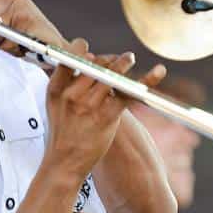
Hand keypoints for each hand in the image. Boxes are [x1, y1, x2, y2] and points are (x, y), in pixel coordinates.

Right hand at [44, 39, 165, 179]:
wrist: (64, 163)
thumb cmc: (62, 134)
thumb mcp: (54, 106)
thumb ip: (65, 84)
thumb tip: (83, 64)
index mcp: (56, 89)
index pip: (70, 56)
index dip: (81, 49)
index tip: (88, 49)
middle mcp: (72, 94)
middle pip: (94, 64)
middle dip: (106, 60)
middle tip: (115, 60)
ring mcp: (89, 105)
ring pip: (111, 74)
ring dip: (123, 63)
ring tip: (129, 58)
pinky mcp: (107, 117)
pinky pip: (129, 93)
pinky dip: (146, 81)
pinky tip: (158, 72)